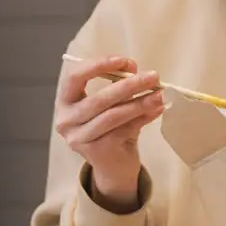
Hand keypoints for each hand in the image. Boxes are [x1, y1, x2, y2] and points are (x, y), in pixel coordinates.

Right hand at [54, 55, 164, 211]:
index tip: (124, 61)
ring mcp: (80, 138)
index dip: (98, 65)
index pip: (74, 77)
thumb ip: (117, 86)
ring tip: (160, 94)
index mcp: (65, 101)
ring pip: (114, 115)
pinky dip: (144, 117)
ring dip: (140, 102)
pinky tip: (157, 109)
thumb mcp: (110, 104)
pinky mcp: (97, 151)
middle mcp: (66, 121)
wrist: (112, 165)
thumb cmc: (110, 127)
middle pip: (99, 98)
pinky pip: (124, 129)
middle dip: (129, 85)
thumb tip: (137, 71)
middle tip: (153, 76)